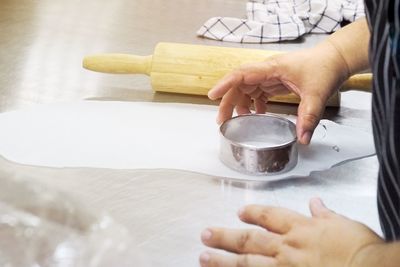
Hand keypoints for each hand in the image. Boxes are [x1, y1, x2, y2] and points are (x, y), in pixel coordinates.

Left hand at [200, 198, 382, 266]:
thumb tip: (315, 202)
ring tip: (204, 258)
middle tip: (205, 235)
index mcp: (301, 228)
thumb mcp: (343, 225)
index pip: (270, 216)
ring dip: (223, 260)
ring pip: (247, 263)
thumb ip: (325, 214)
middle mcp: (288, 247)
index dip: (253, 213)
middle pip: (249, 239)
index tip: (240, 211)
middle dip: (225, 236)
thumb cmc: (359, 248)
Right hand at [208, 43, 349, 143]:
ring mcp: (270, 76)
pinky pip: (258, 92)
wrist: (335, 59)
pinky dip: (255, 104)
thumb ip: (308, 117)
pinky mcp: (275, 81)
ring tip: (238, 121)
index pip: (242, 74)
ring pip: (246, 89)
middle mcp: (267, 71)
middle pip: (239, 84)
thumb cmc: (325, 68)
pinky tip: (258, 114)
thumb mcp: (317, 94)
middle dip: (228, 101)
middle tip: (222, 121)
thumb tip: (302, 139)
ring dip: (240, 104)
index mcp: (272, 68)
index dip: (225, 84)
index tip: (212, 95)